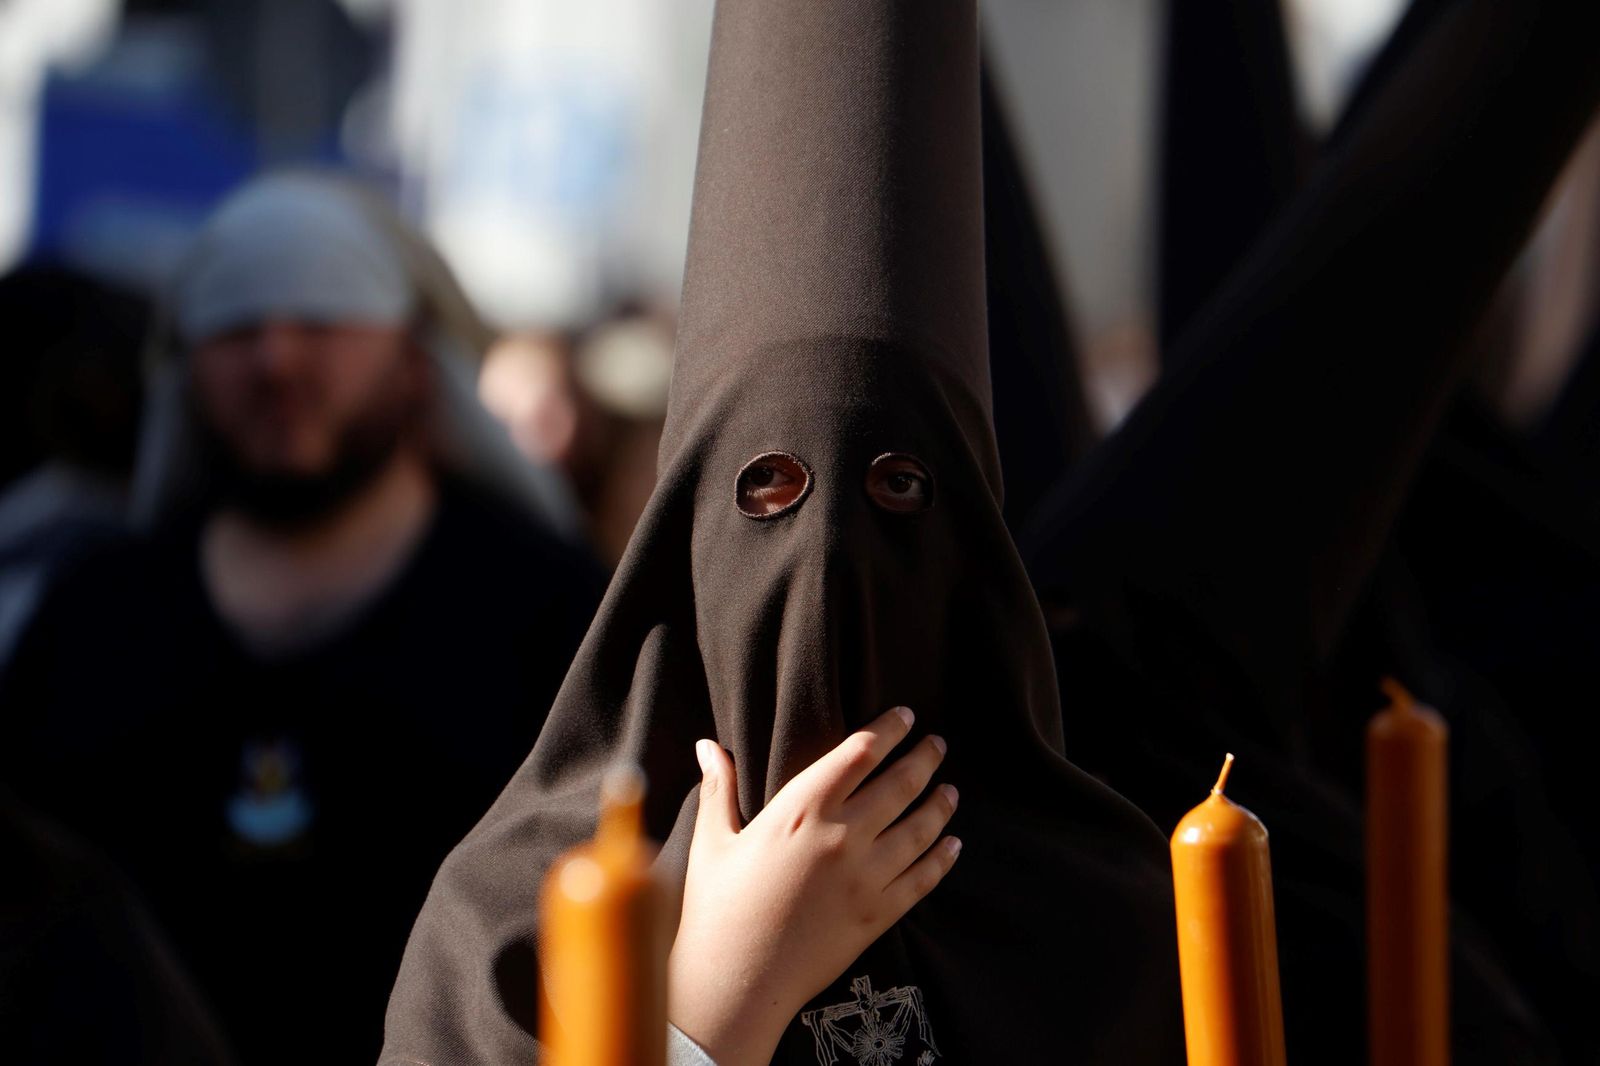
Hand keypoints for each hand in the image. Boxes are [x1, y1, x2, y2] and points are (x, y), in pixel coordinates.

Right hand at [667, 707, 960, 1065]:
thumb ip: (718, 788)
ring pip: (921, 828)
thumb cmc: (717, 909)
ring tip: (950, 791)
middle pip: (901, 783)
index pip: (860, 753)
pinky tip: (952, 845)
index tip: (906, 716)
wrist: (737, 981)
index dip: (889, 729)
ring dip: (940, 804)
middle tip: (938, 745)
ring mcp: (866, 877)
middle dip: (925, 758)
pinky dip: (943, 858)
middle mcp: (842, 836)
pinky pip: (923, 878)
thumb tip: (707, 745)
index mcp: (801, 809)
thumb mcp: (712, 841)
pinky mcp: (878, 914)